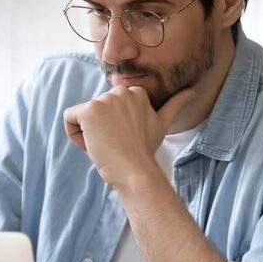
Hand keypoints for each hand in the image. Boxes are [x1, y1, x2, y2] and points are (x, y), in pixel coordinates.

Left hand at [63, 86, 194, 188]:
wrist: (136, 170)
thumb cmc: (145, 151)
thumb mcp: (162, 123)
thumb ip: (175, 104)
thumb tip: (193, 91)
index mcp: (135, 92)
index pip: (109, 108)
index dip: (114, 127)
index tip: (126, 139)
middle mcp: (120, 91)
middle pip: (95, 112)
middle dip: (100, 130)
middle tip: (117, 145)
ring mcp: (104, 100)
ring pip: (82, 118)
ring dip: (89, 135)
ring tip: (108, 147)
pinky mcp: (89, 111)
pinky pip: (68, 119)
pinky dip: (74, 135)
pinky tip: (92, 144)